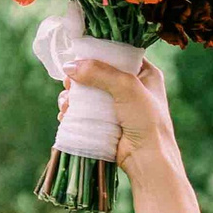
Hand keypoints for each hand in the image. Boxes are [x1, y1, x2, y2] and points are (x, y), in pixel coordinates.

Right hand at [61, 55, 179, 175]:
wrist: (147, 159)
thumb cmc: (146, 121)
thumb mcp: (127, 88)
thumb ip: (100, 72)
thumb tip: (69, 66)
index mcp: (145, 73)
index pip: (117, 54)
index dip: (97, 53)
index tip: (78, 56)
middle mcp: (132, 86)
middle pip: (97, 72)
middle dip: (79, 78)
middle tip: (69, 84)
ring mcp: (117, 104)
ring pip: (87, 91)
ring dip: (72, 96)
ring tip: (66, 104)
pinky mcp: (106, 120)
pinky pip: (84, 109)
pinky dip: (72, 110)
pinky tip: (65, 114)